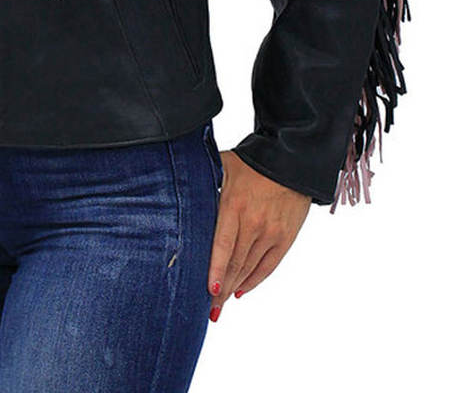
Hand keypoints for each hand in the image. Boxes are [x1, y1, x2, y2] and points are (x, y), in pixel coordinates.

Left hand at [206, 150, 309, 319]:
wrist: (290, 161)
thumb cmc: (251, 162)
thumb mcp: (223, 165)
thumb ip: (203, 179)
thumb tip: (177, 184)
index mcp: (234, 205)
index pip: (222, 245)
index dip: (215, 270)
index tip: (208, 290)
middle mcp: (253, 223)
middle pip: (235, 263)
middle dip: (220, 288)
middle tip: (208, 307)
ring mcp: (271, 232)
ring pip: (250, 268)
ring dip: (234, 288)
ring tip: (220, 304)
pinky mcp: (286, 238)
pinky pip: (269, 266)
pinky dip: (254, 281)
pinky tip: (241, 291)